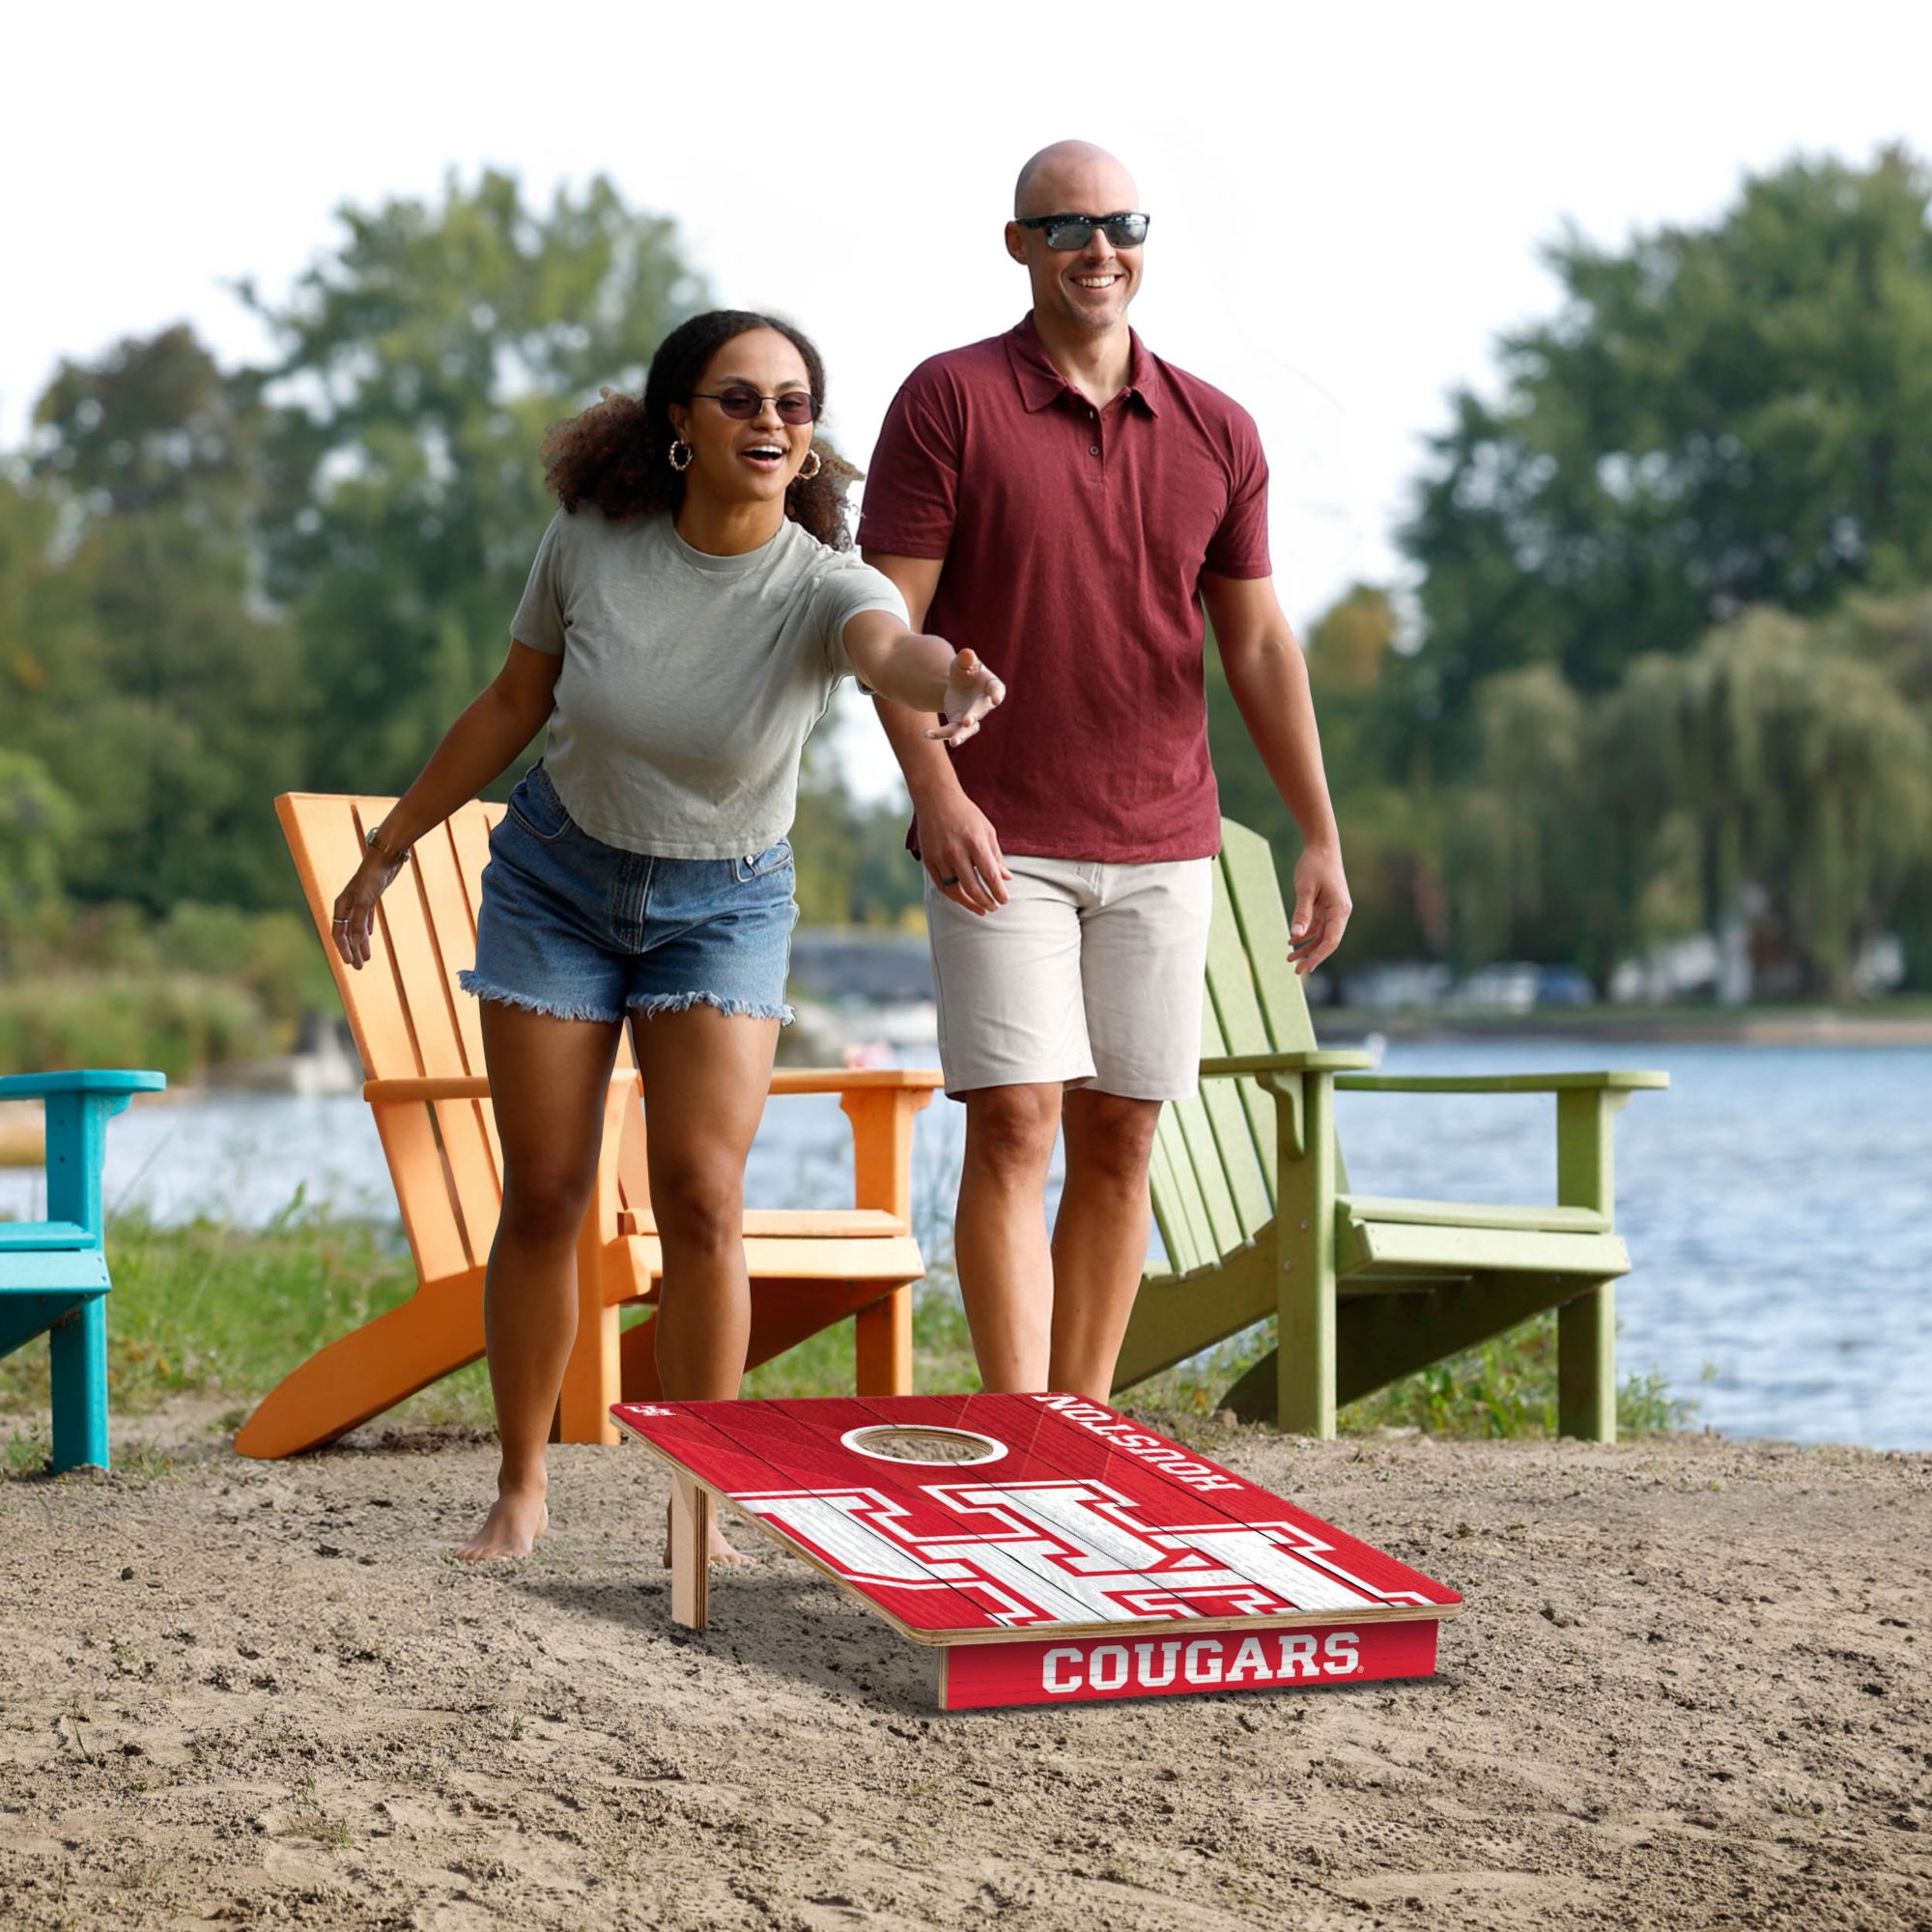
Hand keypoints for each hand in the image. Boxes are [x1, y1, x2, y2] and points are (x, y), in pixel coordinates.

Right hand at [331, 851, 405, 969]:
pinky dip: (366, 929)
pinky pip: (366, 918)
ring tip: (366, 958)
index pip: (339, 933)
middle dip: (352, 950)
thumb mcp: (366, 901)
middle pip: (347, 933)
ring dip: (361, 943)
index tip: (351, 963)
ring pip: (357, 927)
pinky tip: (369, 936)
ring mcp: (359, 901)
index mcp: (341, 905)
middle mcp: (348, 904)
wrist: (385, 857)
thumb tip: (355, 943)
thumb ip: (359, 922)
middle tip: (359, 968)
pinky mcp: (370, 898)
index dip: (344, 949)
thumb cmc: (373, 877)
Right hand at [918, 789, 1011, 915]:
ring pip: (955, 890)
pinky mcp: (928, 860)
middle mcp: (956, 851)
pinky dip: (953, 895)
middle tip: (994, 907)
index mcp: (975, 842)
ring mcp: (940, 857)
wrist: (936, 799)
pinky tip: (963, 899)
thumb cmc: (966, 814)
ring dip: (969, 903)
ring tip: (981, 909)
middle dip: (986, 901)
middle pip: (972, 887)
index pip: (989, 875)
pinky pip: (941, 885)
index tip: (1004, 900)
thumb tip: (1006, 879)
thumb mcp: (987, 830)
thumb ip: (996, 856)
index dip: (998, 892)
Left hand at [925, 648, 1005, 746]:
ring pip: (968, 730)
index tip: (996, 700)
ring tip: (953, 742)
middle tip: (967, 722)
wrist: (957, 684)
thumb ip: (966, 658)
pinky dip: (939, 734)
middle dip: (973, 717)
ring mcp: (971, 717)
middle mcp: (983, 704)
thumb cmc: (965, 670)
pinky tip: (926, 733)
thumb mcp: (963, 662)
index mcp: (990, 685)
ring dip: (961, 736)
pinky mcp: (958, 724)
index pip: (997, 689)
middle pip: (980, 712)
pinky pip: (950, 731)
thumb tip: (967, 653)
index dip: (997, 694)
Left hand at [1287, 844, 1350, 975]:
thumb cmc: (1314, 865)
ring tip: (1289, 958)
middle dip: (1312, 956)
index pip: (1331, 940)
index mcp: (1339, 910)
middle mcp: (1339, 912)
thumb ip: (1301, 913)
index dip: (1318, 956)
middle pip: (1327, 941)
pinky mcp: (1326, 905)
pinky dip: (1305, 933)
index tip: (1305, 968)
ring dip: (1306, 946)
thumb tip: (1295, 936)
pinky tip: (1291, 940)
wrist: (1321, 846)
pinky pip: (1317, 925)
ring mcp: (1333, 909)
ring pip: (1321, 935)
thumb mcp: (1305, 890)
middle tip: (1295, 971)